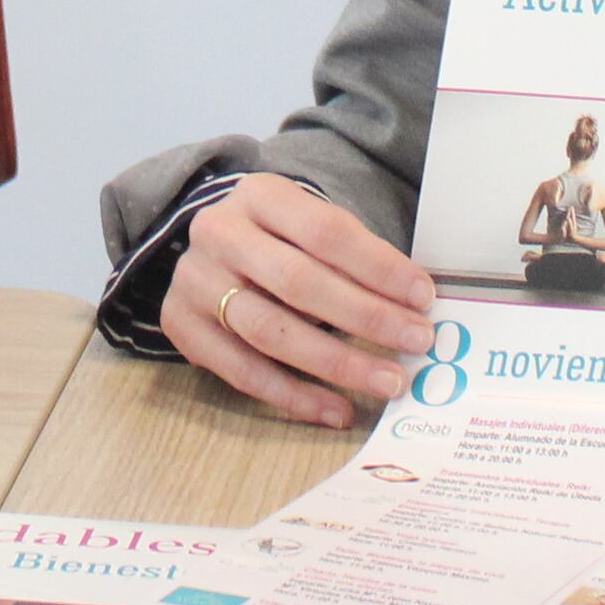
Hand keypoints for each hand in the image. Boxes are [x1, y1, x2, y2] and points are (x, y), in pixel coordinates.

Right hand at [170, 175, 432, 428]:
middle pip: (298, 282)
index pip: (325, 231)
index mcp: (259, 195)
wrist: (211, 247)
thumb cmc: (279, 239)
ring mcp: (194, 281)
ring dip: (337, 363)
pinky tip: (338, 409)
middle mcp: (219, 233)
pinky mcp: (181, 326)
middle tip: (416, 341)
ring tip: (387, 381)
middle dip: (366, 316)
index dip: (378, 266)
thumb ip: (351, 256)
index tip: (423, 298)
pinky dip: (295, 396)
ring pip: (271, 331)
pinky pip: (243, 372)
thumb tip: (413, 306)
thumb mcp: (308, 224)